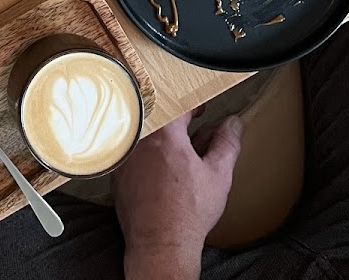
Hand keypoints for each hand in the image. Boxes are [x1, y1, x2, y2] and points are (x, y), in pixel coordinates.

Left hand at [114, 111, 241, 279]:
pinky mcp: (116, 172)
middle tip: (187, 127)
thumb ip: (226, 144)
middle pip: (155, 116)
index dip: (192, 105)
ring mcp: (124, 156)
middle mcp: (139, 139)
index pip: (177, 104)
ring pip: (140, 133)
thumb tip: (232, 125)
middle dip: (173, 119)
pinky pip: (129, 152)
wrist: (161, 244)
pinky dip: (142, 154)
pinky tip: (155, 168)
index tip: (200, 111)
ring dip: (156, 135)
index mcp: (165, 134)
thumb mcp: (218, 176)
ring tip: (173, 149)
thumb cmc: (188, 213)